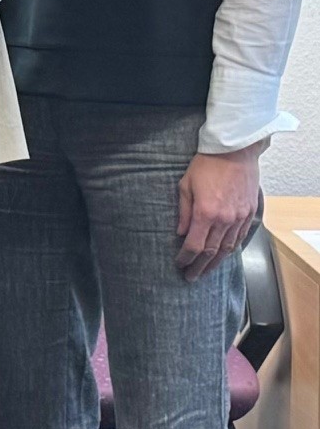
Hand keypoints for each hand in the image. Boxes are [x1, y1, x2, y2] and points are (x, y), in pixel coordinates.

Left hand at [177, 141, 264, 281]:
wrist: (234, 152)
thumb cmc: (206, 165)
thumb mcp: (185, 185)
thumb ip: (183, 212)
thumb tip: (180, 233)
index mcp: (205, 213)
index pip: (195, 245)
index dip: (186, 258)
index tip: (179, 264)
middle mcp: (224, 219)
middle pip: (211, 252)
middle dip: (199, 266)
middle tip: (190, 276)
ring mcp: (239, 217)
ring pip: (227, 248)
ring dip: (215, 262)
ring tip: (205, 271)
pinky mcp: (248, 213)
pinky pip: (239, 237)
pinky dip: (230, 249)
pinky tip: (223, 254)